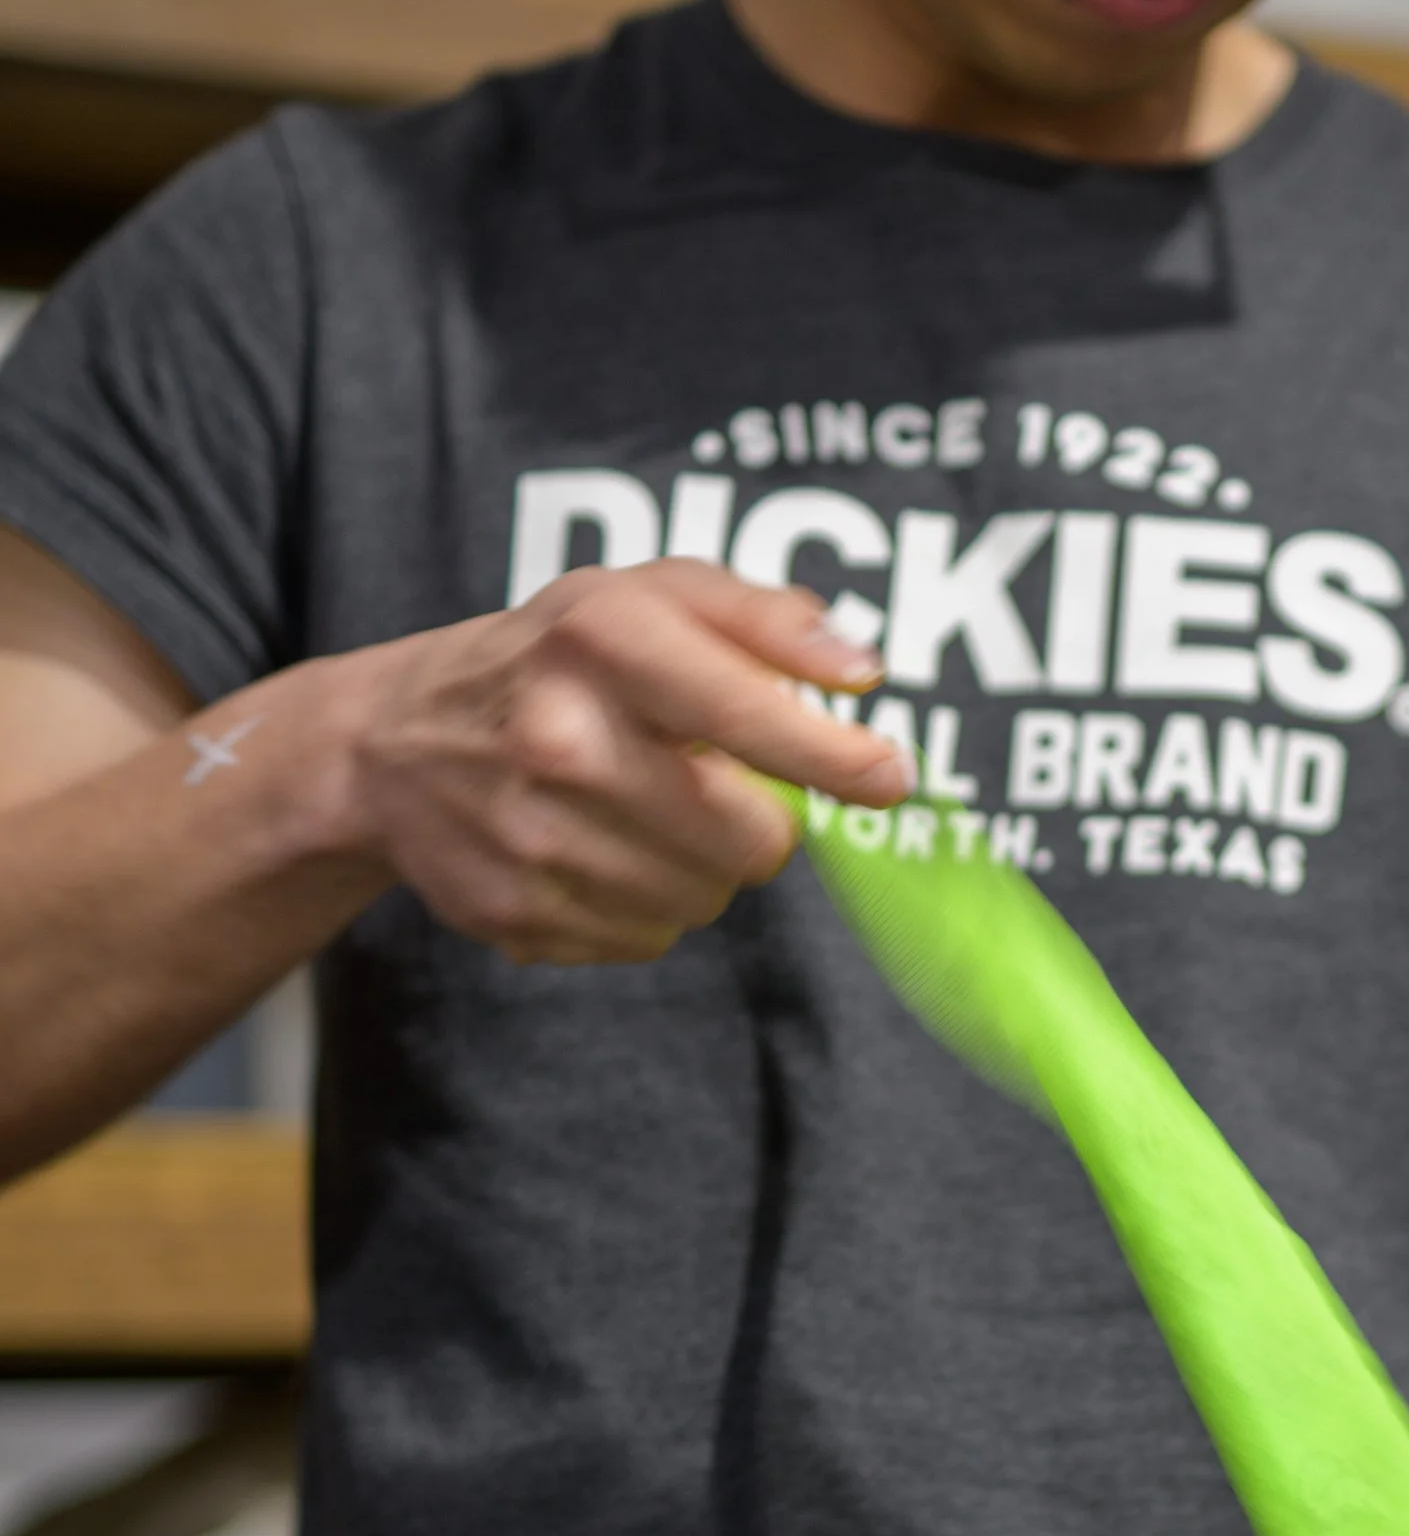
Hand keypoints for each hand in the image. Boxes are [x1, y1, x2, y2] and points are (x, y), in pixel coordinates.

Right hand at [339, 561, 907, 962]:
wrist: (390, 744)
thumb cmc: (553, 659)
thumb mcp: (645, 596)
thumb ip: (765, 620)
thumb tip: (862, 675)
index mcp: (599, 640)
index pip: (745, 715)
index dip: (835, 757)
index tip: (891, 777)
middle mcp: (558, 738)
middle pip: (749, 837)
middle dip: (760, 820)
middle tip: (713, 784)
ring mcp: (530, 837)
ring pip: (707, 898)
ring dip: (703, 866)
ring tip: (643, 813)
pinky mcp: (514, 914)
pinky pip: (649, 939)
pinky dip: (646, 905)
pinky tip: (597, 853)